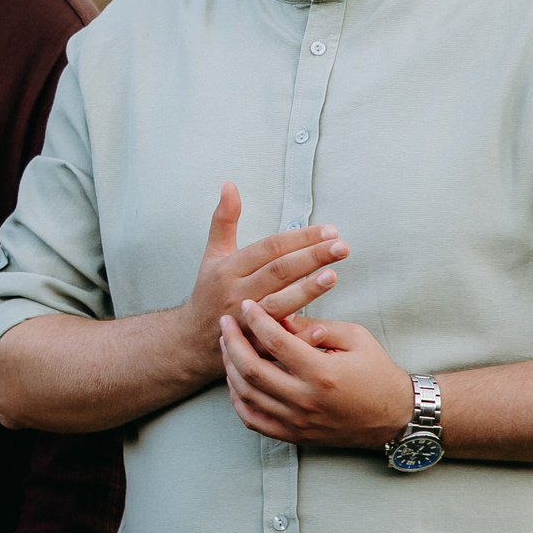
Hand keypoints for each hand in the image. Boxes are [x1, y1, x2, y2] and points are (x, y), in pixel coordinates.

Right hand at [178, 183, 347, 380]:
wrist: (191, 340)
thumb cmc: (209, 291)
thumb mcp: (212, 254)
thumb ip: (224, 220)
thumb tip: (229, 184)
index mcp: (228, 269)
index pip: (269, 248)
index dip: (299, 237)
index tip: (329, 230)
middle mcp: (236, 293)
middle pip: (278, 272)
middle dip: (312, 257)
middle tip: (342, 246)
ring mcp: (245, 322)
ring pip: (279, 304)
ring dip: (308, 291)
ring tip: (333, 275)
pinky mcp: (254, 348)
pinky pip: (279, 340)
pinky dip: (300, 335)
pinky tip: (323, 326)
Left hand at [220, 300, 413, 448]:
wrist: (394, 416)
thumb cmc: (377, 372)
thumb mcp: (355, 338)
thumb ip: (316, 326)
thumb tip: (279, 316)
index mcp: (322, 373)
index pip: (276, 342)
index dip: (256, 320)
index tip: (247, 305)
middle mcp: (305, 400)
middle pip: (251, 369)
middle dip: (232, 342)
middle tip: (225, 322)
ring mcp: (297, 421)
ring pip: (246, 395)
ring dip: (230, 367)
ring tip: (227, 345)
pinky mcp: (294, 435)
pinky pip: (253, 420)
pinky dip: (237, 399)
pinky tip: (235, 378)